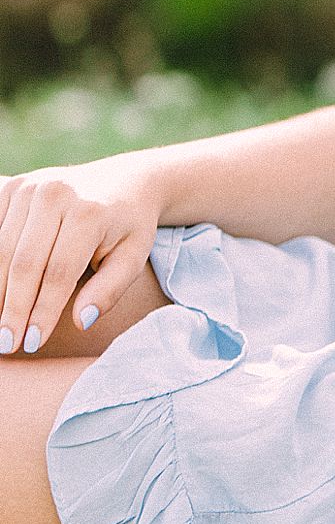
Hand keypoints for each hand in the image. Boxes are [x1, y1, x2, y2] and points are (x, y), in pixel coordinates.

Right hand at [0, 157, 162, 354]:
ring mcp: (30, 187)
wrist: (126, 179)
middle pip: (24, 264)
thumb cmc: (130, 225)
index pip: (58, 274)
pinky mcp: (13, 185)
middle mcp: (56, 194)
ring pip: (2, 250)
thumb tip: (80, 322)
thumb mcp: (133, 257)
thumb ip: (109, 290)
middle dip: (12, 309)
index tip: (32, 344)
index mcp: (88, 212)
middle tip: (5, 344)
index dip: (43, 312)